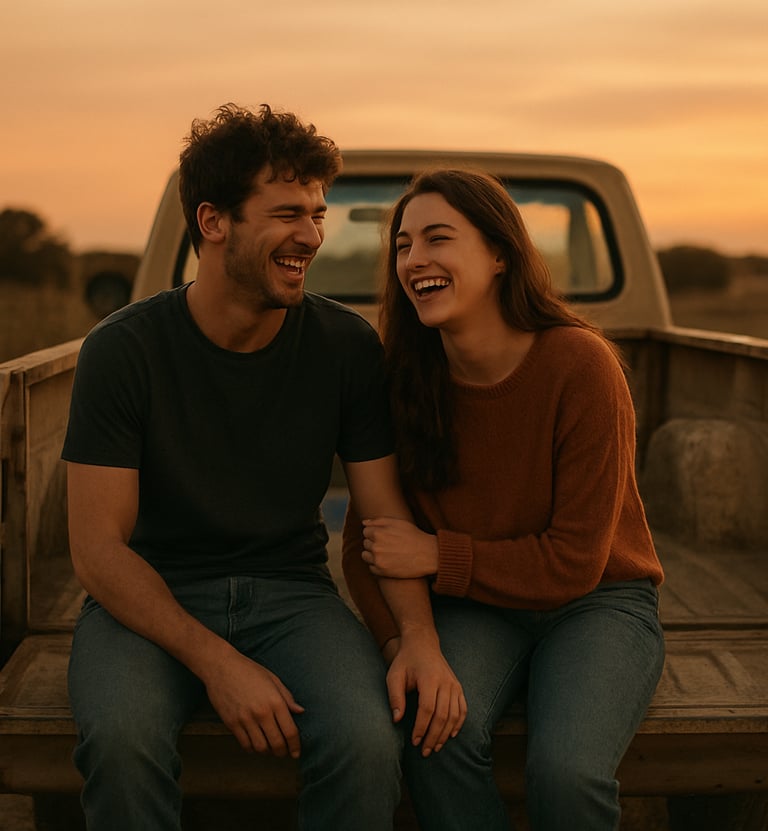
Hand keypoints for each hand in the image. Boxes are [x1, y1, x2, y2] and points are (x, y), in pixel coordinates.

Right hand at [204, 647, 303, 757]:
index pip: (290, 731)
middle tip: (283, 753)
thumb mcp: (272, 679)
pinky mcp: (231, 723)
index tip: (296, 753)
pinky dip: (252, 748)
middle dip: (282, 752)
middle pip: (276, 744)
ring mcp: (245, 719)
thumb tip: (300, 711)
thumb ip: (287, 697)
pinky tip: (255, 743)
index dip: (295, 746)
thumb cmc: (249, 670)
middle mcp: (261, 713)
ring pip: (260, 748)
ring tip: (269, 748)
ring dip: (267, 752)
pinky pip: (245, 744)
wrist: (221, 666)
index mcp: (275, 701)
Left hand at [362, 518, 437, 577]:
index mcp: (378, 533)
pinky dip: (377, 565)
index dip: (376, 533)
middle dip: (374, 543)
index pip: (366, 532)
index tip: (385, 535)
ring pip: (366, 556)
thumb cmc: (413, 536)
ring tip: (388, 553)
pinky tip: (389, 561)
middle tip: (389, 544)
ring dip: (373, 554)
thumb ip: (378, 521)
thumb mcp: (398, 523)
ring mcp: (378, 560)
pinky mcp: (382, 572)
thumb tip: (364, 523)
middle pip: (366, 543)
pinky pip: (371, 567)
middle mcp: (376, 547)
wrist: (427, 555)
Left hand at [386, 630, 466, 756]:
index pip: (427, 709)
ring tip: (436, 747)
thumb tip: (396, 720)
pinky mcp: (458, 686)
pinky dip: (459, 724)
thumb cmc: (406, 661)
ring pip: (454, 715)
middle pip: (442, 715)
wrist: (423, 644)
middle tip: (425, 751)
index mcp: (429, 678)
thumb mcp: (394, 675)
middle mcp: (445, 682)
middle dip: (434, 736)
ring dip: (445, 734)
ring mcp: (454, 684)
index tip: (414, 741)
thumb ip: (395, 697)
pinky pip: (463, 709)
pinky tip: (451, 735)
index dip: (421, 728)